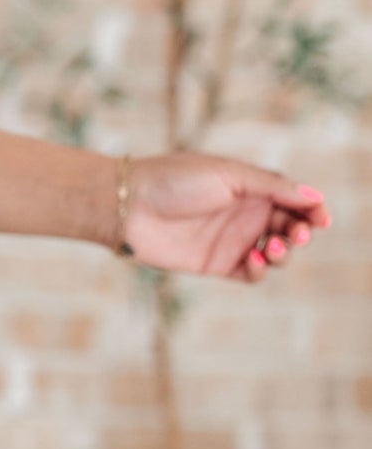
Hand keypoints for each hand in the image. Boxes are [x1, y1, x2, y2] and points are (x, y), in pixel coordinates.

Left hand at [116, 151, 331, 280]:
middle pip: (289, 226)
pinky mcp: (217, 264)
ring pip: (276, 252)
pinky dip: (261, 269)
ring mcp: (231, 239)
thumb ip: (272, 186)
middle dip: (301, 232)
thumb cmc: (174, 179)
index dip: (311, 209)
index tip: (322, 218)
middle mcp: (243, 212)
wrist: (127, 205)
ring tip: (274, 246)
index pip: (292, 199)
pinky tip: (254, 259)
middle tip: (297, 234)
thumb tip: (313, 196)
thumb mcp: (228, 174)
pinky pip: (252, 273)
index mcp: (248, 185)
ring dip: (285, 252)